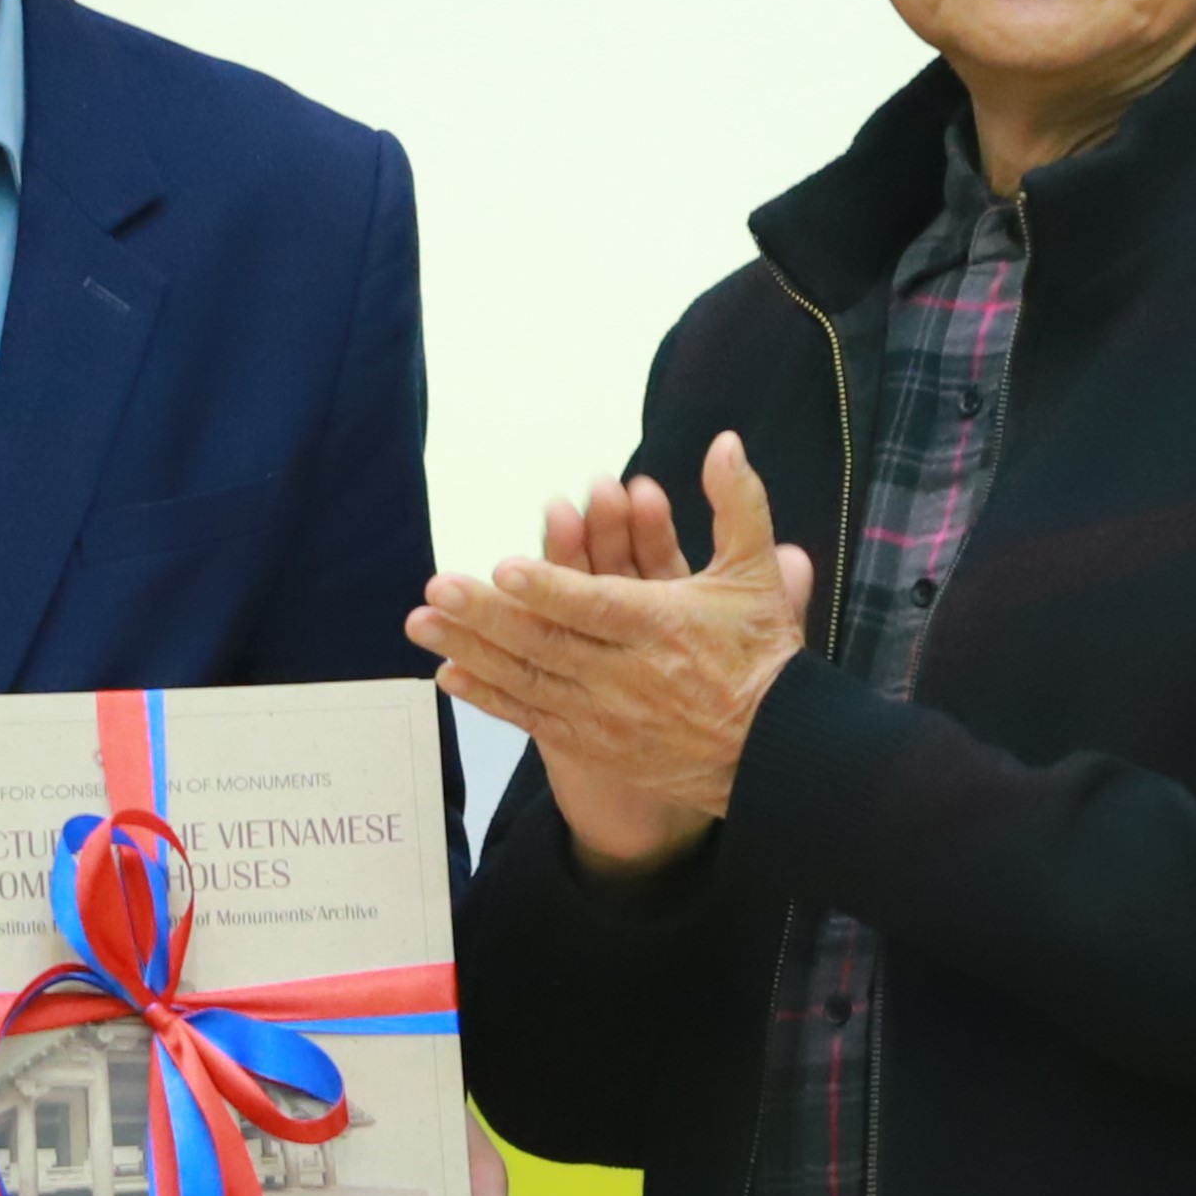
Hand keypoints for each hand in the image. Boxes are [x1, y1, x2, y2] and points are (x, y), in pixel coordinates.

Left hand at [410, 431, 815, 825]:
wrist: (775, 753)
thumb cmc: (761, 656)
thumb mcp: (757, 575)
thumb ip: (737, 505)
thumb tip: (725, 442)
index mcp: (663, 625)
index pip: (598, 605)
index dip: (550, 588)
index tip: (503, 568)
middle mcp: (628, 674)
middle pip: (546, 642)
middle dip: (485, 616)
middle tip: (434, 589)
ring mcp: (606, 715)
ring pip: (528, 679)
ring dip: (470, 651)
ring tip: (421, 624)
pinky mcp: (595, 744)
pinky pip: (533, 719)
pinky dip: (490, 698)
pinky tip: (450, 675)